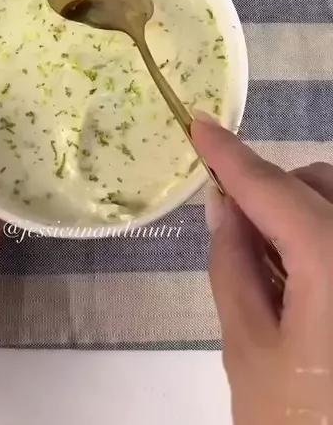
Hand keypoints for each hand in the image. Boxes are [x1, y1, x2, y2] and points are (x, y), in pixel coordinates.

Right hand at [192, 117, 332, 424]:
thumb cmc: (295, 422)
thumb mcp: (247, 347)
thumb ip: (231, 262)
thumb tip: (224, 204)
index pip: (273, 190)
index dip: (230, 156)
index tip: (199, 125)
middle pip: (315, 185)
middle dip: (271, 194)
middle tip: (236, 232)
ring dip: (300, 213)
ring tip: (274, 273)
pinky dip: (321, 237)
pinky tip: (305, 287)